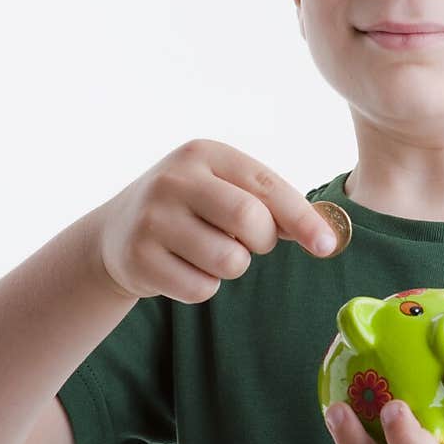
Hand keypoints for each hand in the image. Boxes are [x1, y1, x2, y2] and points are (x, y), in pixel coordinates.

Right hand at [90, 138, 337, 302]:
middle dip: (262, 241)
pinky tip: (183, 268)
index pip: (266, 186)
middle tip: (247, 242)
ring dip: (232, 266)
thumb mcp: (224, 190)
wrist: (116, 233)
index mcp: (204, 154)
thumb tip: (325, 235)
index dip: (302, 218)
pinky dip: (204, 287)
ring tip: (209, 252)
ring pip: (229, 260)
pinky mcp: (138, 258)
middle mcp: (174, 179)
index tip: (327, 245)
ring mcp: (152, 218)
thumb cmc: (191, 210)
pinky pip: (201, 289)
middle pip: (250, 220)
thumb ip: (271, 205)